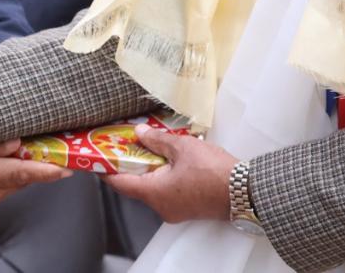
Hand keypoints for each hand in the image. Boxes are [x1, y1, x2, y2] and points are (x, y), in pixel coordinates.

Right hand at [0, 137, 70, 211]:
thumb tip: (17, 143)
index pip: (24, 174)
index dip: (50, 170)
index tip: (70, 166)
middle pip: (23, 176)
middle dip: (40, 162)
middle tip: (58, 141)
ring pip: (13, 180)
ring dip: (24, 165)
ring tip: (35, 143)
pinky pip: (2, 183)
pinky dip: (9, 170)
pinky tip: (9, 153)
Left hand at [104, 125, 234, 223]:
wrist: (245, 191)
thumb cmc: (214, 171)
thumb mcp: (182, 147)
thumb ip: (157, 140)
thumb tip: (139, 134)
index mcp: (154, 193)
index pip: (120, 183)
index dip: (107, 169)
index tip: (99, 157)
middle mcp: (161, 206)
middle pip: (136, 184)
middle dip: (131, 163)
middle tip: (127, 144)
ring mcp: (175, 210)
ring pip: (153, 187)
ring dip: (150, 168)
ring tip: (152, 146)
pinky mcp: (188, 208)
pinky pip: (167, 191)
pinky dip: (164, 175)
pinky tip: (171, 159)